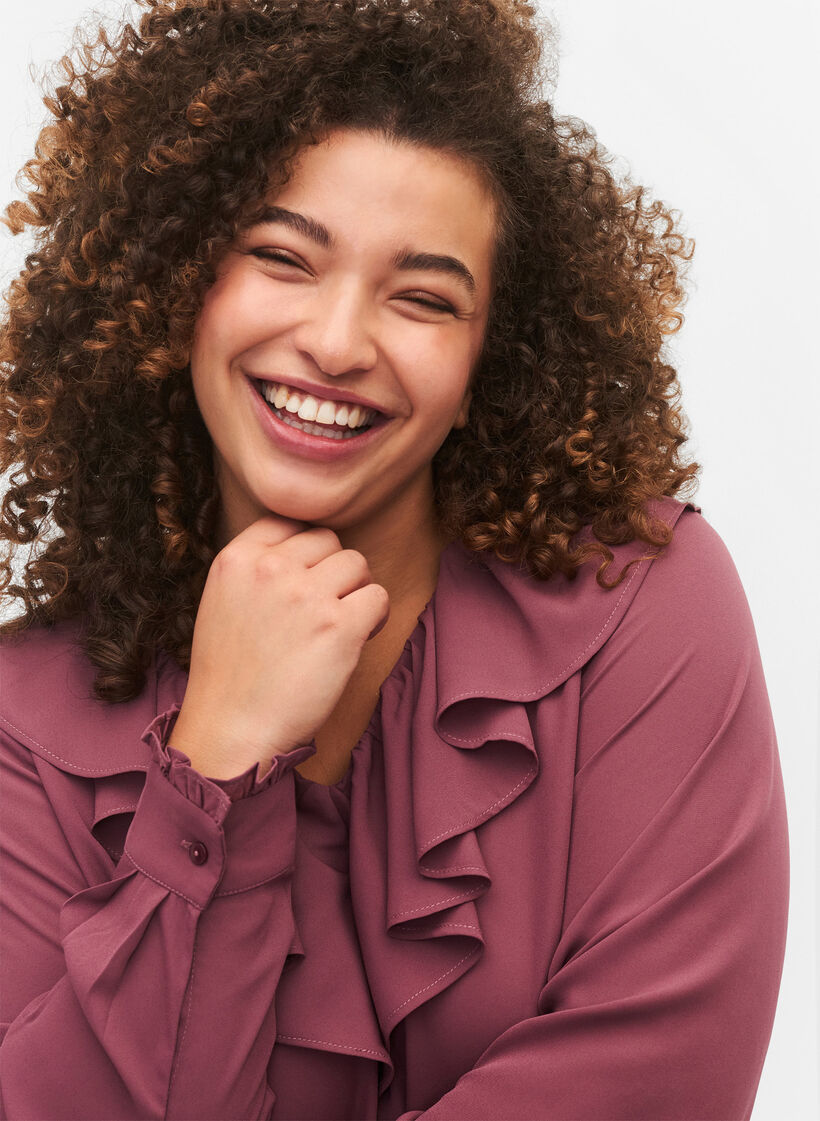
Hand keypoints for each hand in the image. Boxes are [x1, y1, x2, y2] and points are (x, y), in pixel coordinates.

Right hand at [168, 514, 389, 779]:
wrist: (232, 732)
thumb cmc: (232, 676)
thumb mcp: (223, 602)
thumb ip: (256, 570)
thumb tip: (307, 550)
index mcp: (235, 559)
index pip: (289, 521)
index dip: (305, 552)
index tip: (303, 583)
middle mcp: (270, 569)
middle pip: (329, 541)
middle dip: (333, 572)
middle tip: (324, 612)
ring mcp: (305, 595)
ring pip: (357, 564)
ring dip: (356, 593)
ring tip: (338, 628)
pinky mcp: (339, 626)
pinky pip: (378, 597)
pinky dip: (374, 619)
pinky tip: (354, 641)